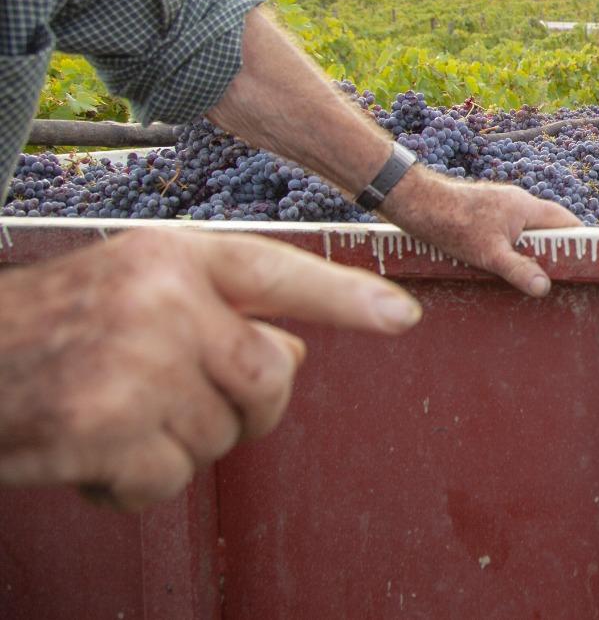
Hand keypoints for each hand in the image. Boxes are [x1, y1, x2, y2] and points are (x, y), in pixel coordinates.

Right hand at [0, 229, 422, 510]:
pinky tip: (91, 457)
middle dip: (249, 408)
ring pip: (221, 436)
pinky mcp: (106, 428)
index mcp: (173, 256)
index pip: (279, 274)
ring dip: (174, 446)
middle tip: (185, 405)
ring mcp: (136, 362)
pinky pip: (171, 479)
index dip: (348, 298)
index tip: (405, 316)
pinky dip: (133, 486)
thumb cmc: (49, 329)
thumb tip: (293, 349)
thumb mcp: (135, 289)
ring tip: (112, 417)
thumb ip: (217, 310)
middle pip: (271, 375)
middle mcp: (162, 300)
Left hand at [380, 168, 579, 295]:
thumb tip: (545, 287)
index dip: (580, 240)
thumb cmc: (453, 223)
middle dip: (554, 252)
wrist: (416, 203)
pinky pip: (509, 233)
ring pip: (527, 232)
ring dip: (530, 252)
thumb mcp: (489, 253)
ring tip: (531, 278)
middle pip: (548, 228)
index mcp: (527, 206)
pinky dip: (512, 249)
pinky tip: (503, 267)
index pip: (566, 221)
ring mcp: (500, 207)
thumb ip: (519, 269)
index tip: (588, 261)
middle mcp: (517, 203)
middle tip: (559, 278)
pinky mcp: (485, 214)